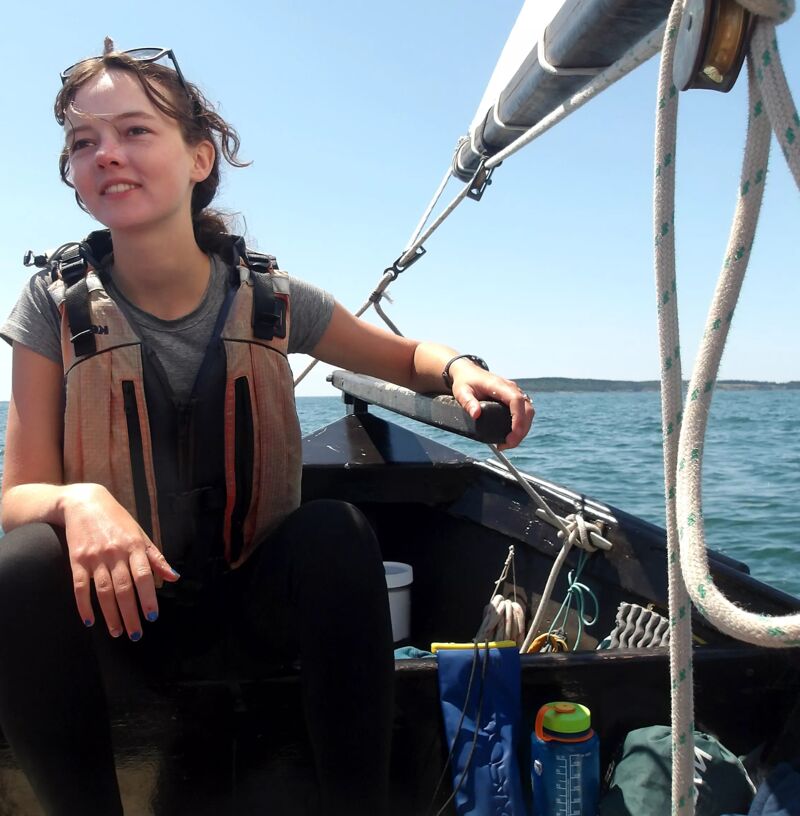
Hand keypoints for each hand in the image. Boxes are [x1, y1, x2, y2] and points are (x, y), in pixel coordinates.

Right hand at [61, 483, 179, 639]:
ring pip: (103, 591)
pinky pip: (80, 587)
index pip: (144, 576)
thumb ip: (156, 558)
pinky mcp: (77, 560)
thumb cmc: (117, 521)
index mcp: (134, 546)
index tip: (152, 616)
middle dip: (131, 613)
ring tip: (117, 632)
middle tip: (135, 634)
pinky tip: (90, 621)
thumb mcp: (140, 535)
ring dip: (111, 615)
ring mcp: (95, 557)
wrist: (84, 503)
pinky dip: (84, 605)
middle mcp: (115, 552)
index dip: (148, 597)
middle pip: (124, 588)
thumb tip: (174, 578)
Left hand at [449, 361, 533, 449]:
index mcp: (498, 385)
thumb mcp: (461, 392)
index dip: (518, 418)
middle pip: (527, 409)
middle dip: (522, 430)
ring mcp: (515, 392)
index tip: (513, 434)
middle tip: (508, 444)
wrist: (468, 372)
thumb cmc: (465, 381)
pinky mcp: (514, 398)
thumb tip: (476, 415)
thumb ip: (468, 402)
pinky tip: (511, 436)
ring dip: (523, 429)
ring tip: (508, 443)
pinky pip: (525, 412)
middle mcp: (511, 388)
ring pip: (529, 412)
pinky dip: (522, 425)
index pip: (516, 400)